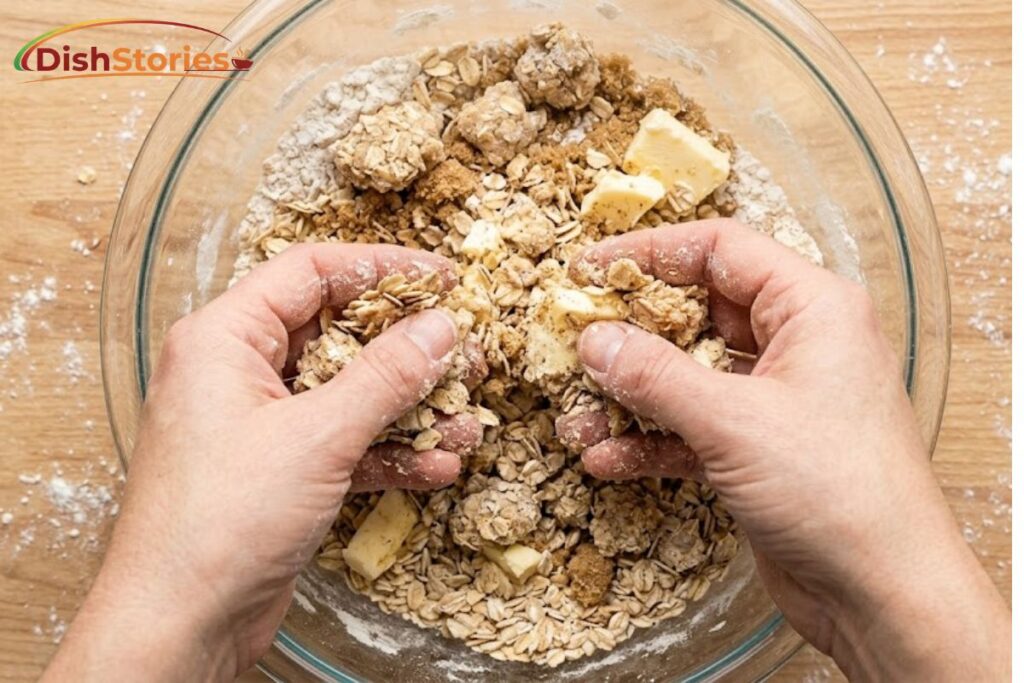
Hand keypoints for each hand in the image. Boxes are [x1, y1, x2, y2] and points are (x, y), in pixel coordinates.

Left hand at [44, 244, 475, 681]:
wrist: (178, 627)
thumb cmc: (220, 522)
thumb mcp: (317, 438)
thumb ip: (385, 377)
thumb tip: (440, 327)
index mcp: (225, 338)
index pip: (312, 273)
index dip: (383, 268)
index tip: (444, 278)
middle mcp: (240, 373)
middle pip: (338, 333)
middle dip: (408, 349)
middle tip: (467, 353)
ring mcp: (261, 425)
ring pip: (349, 394)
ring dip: (409, 408)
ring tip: (466, 419)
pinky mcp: (280, 473)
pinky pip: (345, 444)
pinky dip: (389, 453)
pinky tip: (436, 467)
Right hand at [563, 219, 1008, 680]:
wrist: (884, 594)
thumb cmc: (835, 490)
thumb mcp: (733, 422)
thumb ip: (655, 375)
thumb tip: (593, 340)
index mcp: (811, 307)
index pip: (719, 250)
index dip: (647, 253)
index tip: (587, 270)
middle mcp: (797, 343)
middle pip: (696, 313)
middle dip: (631, 334)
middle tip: (571, 340)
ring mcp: (778, 398)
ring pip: (689, 376)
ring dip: (632, 397)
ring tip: (576, 416)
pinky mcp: (760, 449)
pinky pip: (693, 428)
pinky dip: (652, 440)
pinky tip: (606, 458)